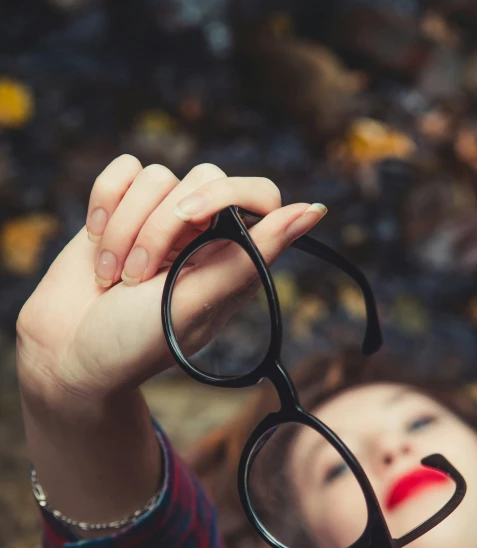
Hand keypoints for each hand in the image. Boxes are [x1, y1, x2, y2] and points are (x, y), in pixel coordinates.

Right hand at [16, 155, 326, 404]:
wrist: (67, 355)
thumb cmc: (136, 342)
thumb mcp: (196, 303)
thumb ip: (251, 257)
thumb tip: (314, 210)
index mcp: (233, 259)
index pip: (259, 194)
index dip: (226, 194)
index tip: (190, 220)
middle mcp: (203, 234)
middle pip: (202, 178)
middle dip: (160, 228)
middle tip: (139, 280)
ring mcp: (160, 218)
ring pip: (156, 176)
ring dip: (125, 229)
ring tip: (114, 278)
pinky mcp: (121, 207)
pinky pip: (123, 170)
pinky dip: (104, 204)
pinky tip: (97, 245)